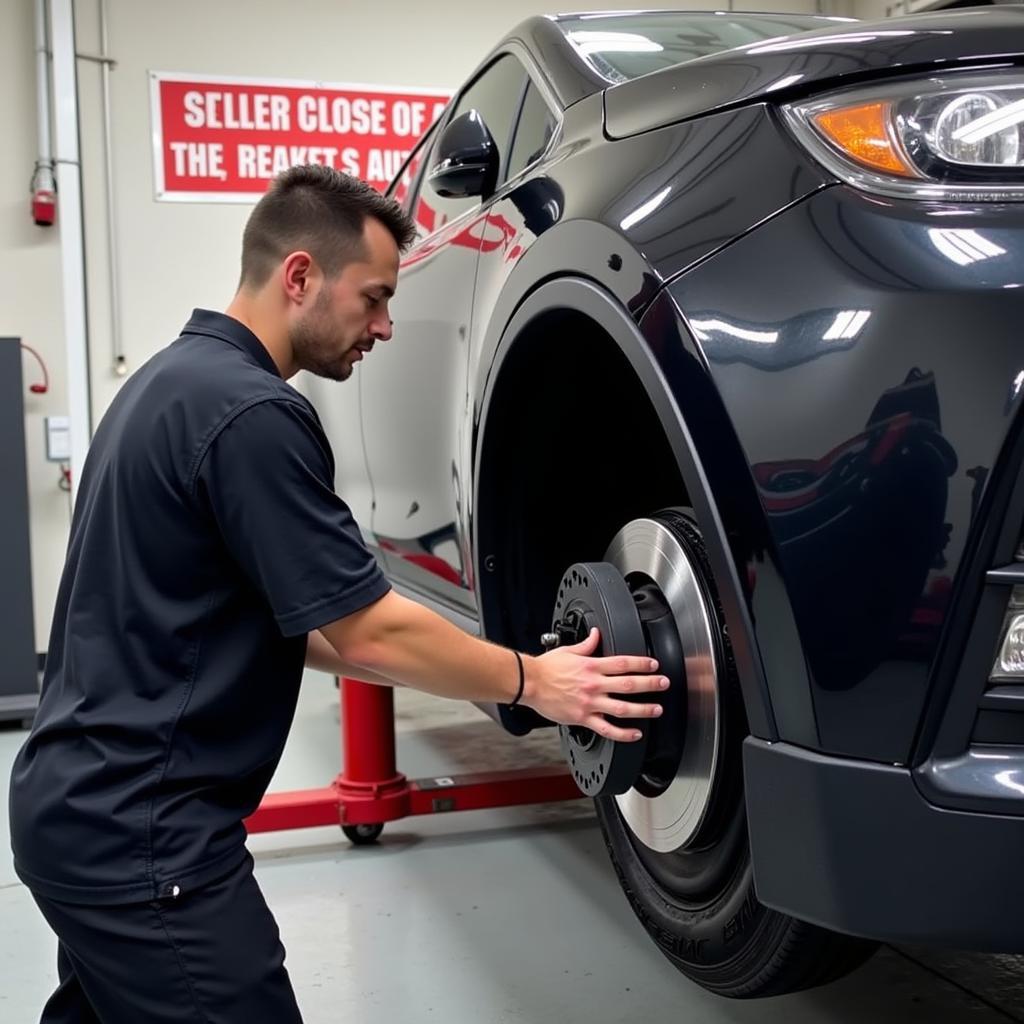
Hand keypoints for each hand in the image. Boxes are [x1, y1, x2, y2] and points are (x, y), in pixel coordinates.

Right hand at [522, 627, 668, 741]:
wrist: (529, 683)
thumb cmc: (546, 668)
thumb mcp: (568, 650)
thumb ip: (586, 644)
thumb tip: (596, 634)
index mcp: (591, 666)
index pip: (623, 663)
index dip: (642, 664)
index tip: (654, 665)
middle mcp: (594, 684)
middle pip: (628, 684)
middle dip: (650, 684)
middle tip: (663, 684)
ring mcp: (590, 703)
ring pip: (622, 708)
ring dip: (643, 709)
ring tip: (657, 710)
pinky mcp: (582, 718)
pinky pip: (607, 729)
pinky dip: (623, 733)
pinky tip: (635, 734)